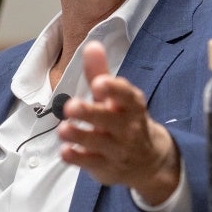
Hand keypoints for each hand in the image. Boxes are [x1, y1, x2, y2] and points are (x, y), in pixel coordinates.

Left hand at [56, 42, 181, 206]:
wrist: (148, 160)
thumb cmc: (124, 119)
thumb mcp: (115, 96)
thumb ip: (99, 71)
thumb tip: (91, 44)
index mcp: (130, 106)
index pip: (126, 96)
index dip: (113, 89)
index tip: (99, 82)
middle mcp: (126, 128)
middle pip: (109, 120)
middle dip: (90, 114)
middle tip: (70, 106)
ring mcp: (116, 149)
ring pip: (98, 143)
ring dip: (79, 136)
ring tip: (63, 130)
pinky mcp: (105, 166)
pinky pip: (91, 163)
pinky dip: (78, 158)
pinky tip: (65, 152)